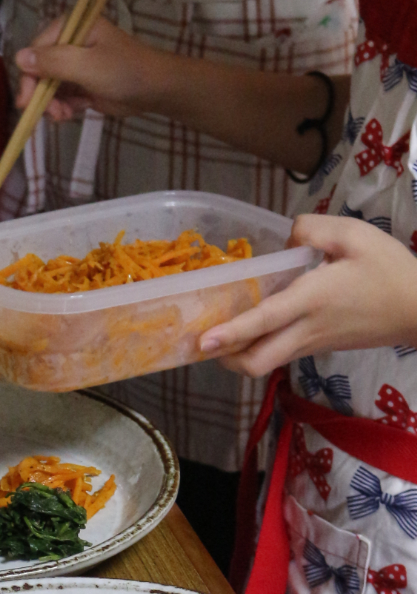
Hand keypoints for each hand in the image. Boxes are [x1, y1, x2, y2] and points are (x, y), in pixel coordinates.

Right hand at [15, 15, 172, 120]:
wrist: (156, 90)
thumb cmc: (125, 71)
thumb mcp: (87, 65)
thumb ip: (53, 61)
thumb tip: (18, 58)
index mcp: (71, 28)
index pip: (36, 51)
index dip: (29, 77)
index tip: (27, 102)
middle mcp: (70, 43)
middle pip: (39, 70)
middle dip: (41, 94)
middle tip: (48, 114)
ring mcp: (76, 64)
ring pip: (48, 86)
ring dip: (52, 104)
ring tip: (63, 116)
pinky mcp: (82, 83)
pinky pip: (61, 96)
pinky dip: (62, 108)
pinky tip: (70, 114)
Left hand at [197, 216, 416, 375]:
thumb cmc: (389, 269)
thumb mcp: (354, 234)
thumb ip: (313, 230)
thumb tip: (286, 239)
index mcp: (312, 299)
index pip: (265, 321)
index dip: (231, 333)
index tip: (203, 342)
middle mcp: (306, 329)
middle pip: (256, 362)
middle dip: (225, 358)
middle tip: (203, 341)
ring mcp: (312, 344)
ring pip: (266, 363)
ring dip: (238, 356)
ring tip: (219, 336)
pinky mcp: (318, 347)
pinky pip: (280, 355)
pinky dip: (259, 348)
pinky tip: (252, 329)